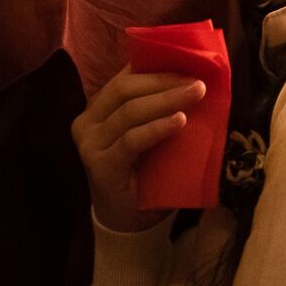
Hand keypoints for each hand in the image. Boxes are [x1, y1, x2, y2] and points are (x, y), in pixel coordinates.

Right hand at [70, 69, 203, 233]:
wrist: (128, 223)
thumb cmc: (144, 175)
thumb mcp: (151, 135)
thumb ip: (157, 109)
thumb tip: (194, 79)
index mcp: (98, 108)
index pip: (125, 77)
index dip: (157, 66)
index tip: (189, 61)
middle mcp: (87, 121)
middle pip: (125, 89)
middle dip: (164, 80)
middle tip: (198, 81)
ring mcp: (90, 143)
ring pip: (129, 111)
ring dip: (166, 100)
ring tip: (196, 94)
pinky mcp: (100, 165)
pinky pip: (131, 140)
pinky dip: (157, 128)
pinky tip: (179, 121)